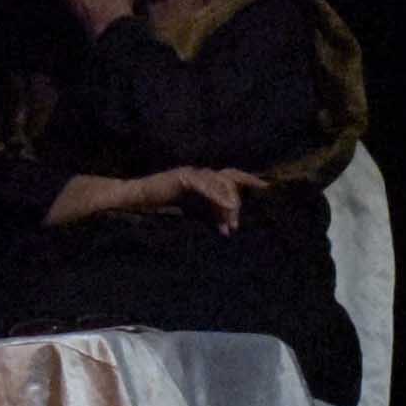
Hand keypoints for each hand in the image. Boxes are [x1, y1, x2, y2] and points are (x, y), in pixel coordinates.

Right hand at [137, 165, 266, 233]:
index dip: (249, 181)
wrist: (138, 200)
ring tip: (230, 224)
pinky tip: (224, 206)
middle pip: (229, 179)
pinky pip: (205, 186)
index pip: (232, 178)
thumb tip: (228, 231)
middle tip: (237, 223)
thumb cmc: (164, 206)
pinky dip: (216, 195)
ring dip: (227, 204)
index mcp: (205, 180)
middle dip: (238, 200)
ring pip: (219, 183)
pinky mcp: (183, 177)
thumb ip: (211, 218)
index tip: (267, 190)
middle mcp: (201, 173)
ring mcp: (192, 173)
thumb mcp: (193, 214)